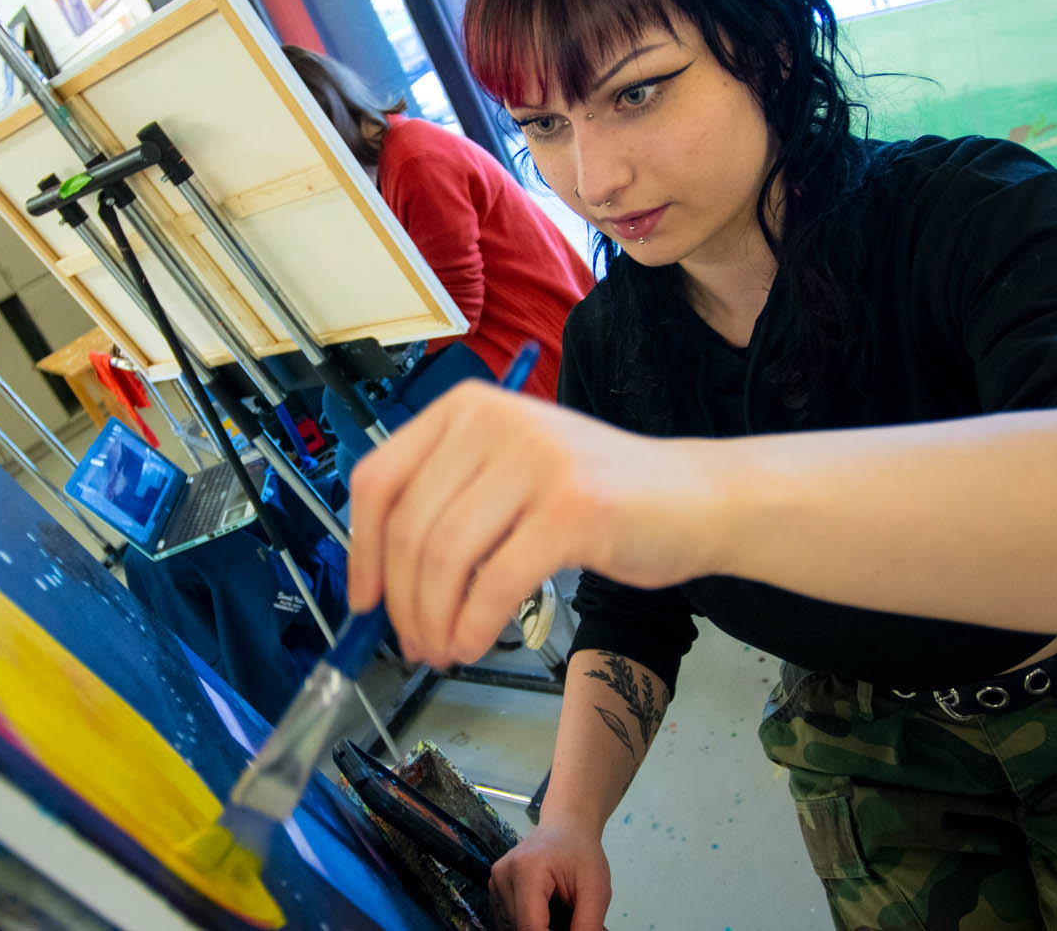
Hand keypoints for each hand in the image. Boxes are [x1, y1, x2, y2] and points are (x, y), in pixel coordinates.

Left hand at [346, 382, 726, 665]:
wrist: (694, 498)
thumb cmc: (598, 497)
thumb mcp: (508, 473)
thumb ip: (448, 503)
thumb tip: (379, 579)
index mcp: (468, 408)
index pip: (380, 480)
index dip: (361, 551)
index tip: (364, 600)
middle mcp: (497, 421)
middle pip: (411, 528)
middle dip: (402, 601)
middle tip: (412, 642)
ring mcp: (538, 461)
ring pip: (446, 557)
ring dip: (434, 620)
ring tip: (442, 649)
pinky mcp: (574, 508)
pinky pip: (495, 582)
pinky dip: (472, 625)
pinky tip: (473, 643)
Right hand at [490, 818, 610, 930]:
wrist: (566, 826)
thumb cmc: (581, 852)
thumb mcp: (596, 889)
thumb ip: (587, 924)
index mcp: (527, 870)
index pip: (530, 927)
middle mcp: (503, 874)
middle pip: (520, 928)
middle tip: (569, 921)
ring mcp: (495, 880)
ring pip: (513, 927)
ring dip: (536, 928)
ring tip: (558, 913)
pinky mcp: (494, 887)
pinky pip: (508, 920)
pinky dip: (527, 923)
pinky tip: (544, 911)